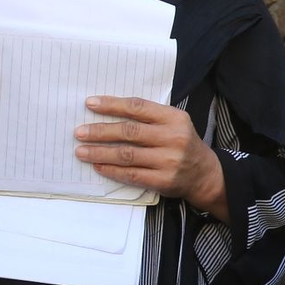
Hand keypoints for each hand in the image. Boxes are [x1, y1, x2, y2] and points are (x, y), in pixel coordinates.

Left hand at [74, 95, 228, 219]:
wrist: (205, 174)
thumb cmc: (183, 144)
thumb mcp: (174, 124)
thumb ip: (149, 117)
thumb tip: (108, 114)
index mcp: (175, 118)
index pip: (138, 108)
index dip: (112, 105)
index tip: (90, 104)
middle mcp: (173, 138)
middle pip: (130, 132)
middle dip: (100, 131)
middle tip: (79, 132)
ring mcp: (169, 161)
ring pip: (127, 154)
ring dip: (100, 152)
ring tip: (81, 151)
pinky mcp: (163, 180)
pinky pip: (131, 175)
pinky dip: (112, 170)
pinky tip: (98, 166)